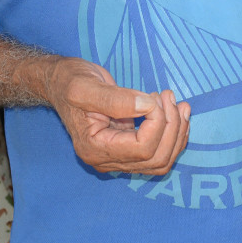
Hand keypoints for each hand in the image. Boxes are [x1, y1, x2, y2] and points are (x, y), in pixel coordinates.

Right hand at [44, 58, 190, 174]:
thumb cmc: (69, 82)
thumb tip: (147, 106)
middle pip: (156, 159)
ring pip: (161, 161)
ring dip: (177, 133)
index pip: (141, 149)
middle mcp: (107, 160)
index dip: (157, 123)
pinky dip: (174, 135)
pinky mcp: (128, 148)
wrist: (62, 83)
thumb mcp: (85, 86)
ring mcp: (118, 157)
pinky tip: (177, 113)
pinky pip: (159, 153)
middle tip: (168, 96)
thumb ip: (115, 99)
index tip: (154, 96)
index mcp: (94, 149)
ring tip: (179, 104)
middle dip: (172, 127)